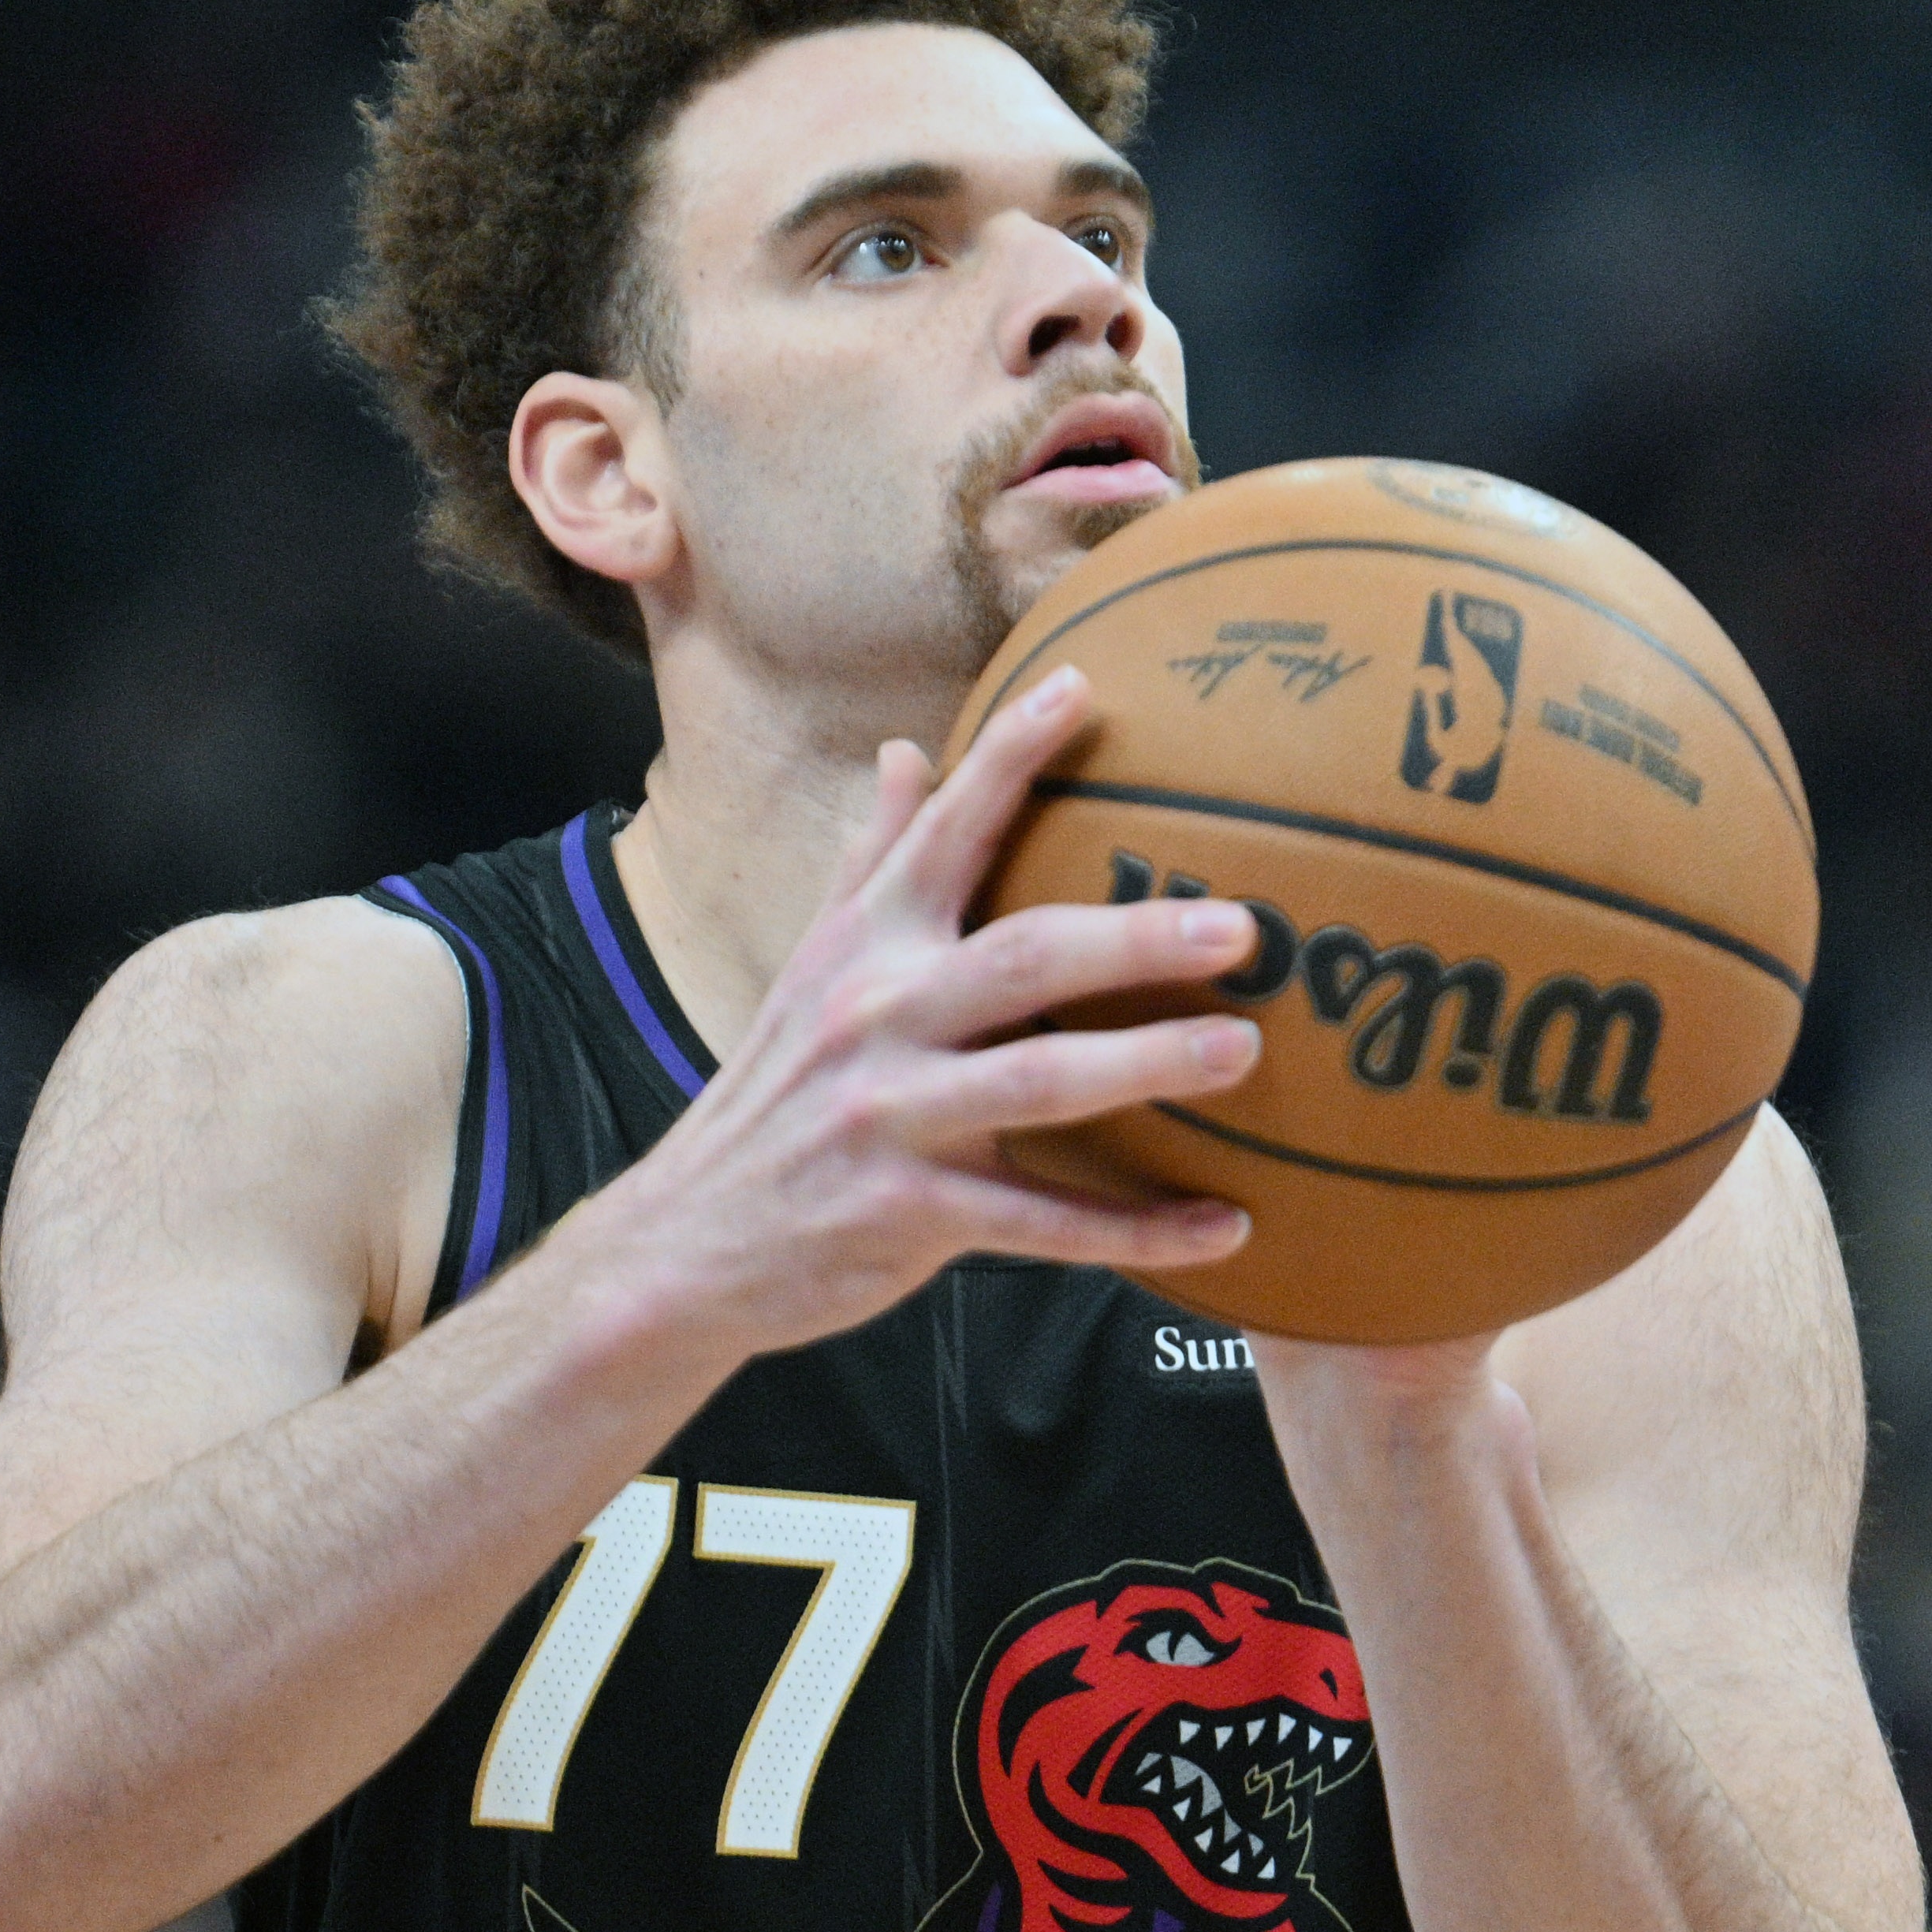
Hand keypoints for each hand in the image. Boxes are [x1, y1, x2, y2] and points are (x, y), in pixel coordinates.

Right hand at [563, 665, 1262, 1358]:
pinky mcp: (907, 1214)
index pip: (944, 831)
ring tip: (1245, 1051)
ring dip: (1145, 1066)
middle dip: (1132, 939)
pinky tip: (1227, 1225)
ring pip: (1036, 1084)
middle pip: (1021, 958)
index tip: (1083, 687)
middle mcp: (877, 1014)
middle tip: (1239, 927)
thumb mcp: (813, 964)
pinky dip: (1135, 1231)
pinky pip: (1039, 1223)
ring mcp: (891, 1117)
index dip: (1009, 756)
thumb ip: (870, 861)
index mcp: (866, 943)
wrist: (687, 1244)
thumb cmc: (779, 1091)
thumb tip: (906, 751)